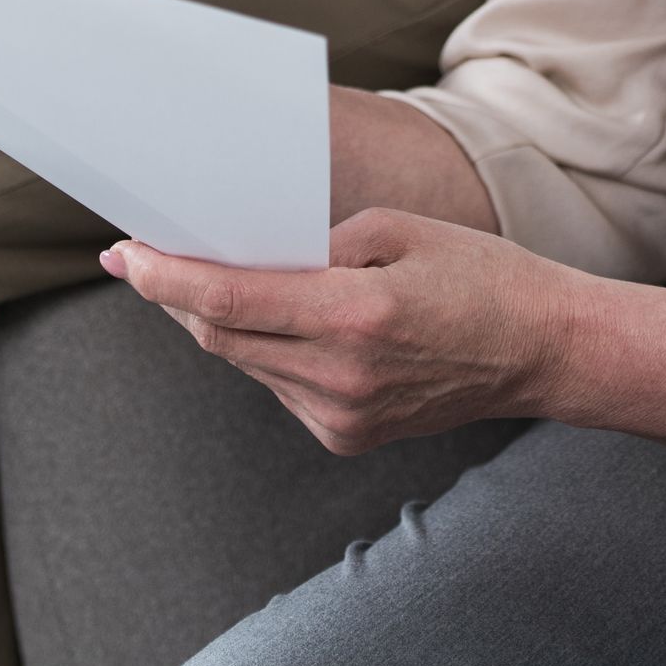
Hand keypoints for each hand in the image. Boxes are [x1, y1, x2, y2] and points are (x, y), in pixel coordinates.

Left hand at [105, 208, 579, 451]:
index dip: (166, 277)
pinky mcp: (345, 436)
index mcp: (355, 315)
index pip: (229, 300)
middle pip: (221, 337)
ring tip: (217, 278)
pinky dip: (267, 350)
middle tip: (147, 258)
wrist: (540, 351)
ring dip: (223, 322)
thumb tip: (247, 256)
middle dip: (178, 296)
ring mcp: (340, 416)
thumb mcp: (398, 229)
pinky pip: (279, 384)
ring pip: (247, 363)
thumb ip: (316, 245)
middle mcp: (340, 377)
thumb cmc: (478, 274)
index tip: (125, 255)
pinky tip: (286, 321)